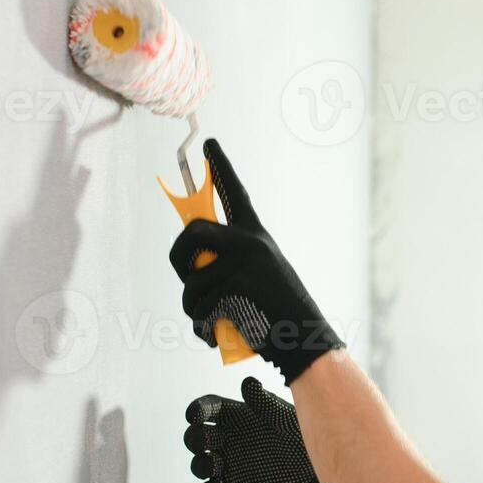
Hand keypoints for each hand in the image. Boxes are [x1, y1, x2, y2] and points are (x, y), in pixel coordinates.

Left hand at [168, 139, 343, 384]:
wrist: (303, 338)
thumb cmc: (277, 312)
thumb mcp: (261, 276)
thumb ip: (232, 263)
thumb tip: (192, 270)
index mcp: (256, 235)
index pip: (235, 193)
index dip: (220, 167)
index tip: (209, 144)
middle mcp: (250, 242)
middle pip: (193, 233)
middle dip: (178, 258)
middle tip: (186, 276)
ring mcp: (243, 264)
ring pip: (192, 284)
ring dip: (192, 309)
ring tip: (209, 320)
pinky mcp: (236, 288)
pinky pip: (199, 308)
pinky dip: (201, 328)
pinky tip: (215, 335)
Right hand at [183, 375, 332, 482]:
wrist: (311, 475)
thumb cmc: (297, 438)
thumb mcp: (283, 417)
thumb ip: (264, 402)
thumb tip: (248, 382)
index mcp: (234, 417)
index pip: (207, 409)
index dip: (196, 410)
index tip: (195, 415)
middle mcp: (226, 440)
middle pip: (195, 437)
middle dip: (195, 438)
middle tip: (208, 440)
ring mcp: (226, 466)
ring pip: (199, 465)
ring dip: (201, 464)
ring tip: (217, 464)